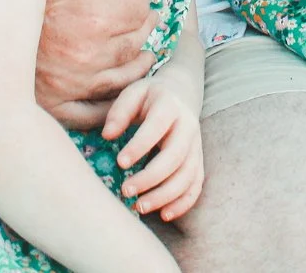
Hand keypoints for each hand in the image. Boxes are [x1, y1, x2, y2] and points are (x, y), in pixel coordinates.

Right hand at [36, 0, 159, 130]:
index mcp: (95, 17)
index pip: (138, 10)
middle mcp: (87, 55)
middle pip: (133, 43)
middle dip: (145, 26)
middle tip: (147, 18)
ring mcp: (69, 83)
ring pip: (121, 79)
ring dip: (138, 65)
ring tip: (144, 55)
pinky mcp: (52, 103)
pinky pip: (92, 112)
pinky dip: (111, 105)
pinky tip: (117, 91)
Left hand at [104, 73, 204, 221]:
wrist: (182, 93)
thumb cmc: (150, 96)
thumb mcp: (134, 93)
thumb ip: (119, 112)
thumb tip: (107, 135)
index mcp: (170, 106)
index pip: (156, 127)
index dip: (140, 146)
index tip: (119, 163)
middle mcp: (188, 127)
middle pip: (175, 156)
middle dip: (151, 178)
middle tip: (125, 191)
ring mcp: (196, 145)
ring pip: (187, 175)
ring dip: (165, 195)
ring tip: (139, 207)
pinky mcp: (198, 161)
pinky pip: (196, 185)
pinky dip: (183, 203)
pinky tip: (164, 214)